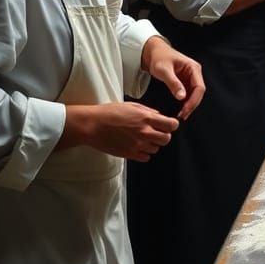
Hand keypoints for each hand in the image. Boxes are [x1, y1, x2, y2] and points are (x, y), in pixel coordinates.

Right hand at [61, 102, 178, 161]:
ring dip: (153, 144)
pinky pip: (146, 157)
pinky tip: (137, 146)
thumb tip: (160, 117)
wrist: (92, 125)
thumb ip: (148, 112)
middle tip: (156, 132)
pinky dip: (144, 153)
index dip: (172, 125)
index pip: (171, 125)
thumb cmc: (109, 113)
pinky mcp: (130, 154)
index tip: (168, 124)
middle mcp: (144, 132)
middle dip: (164, 135)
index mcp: (146, 118)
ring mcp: (137, 145)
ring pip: (156, 149)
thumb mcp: (131, 106)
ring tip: (142, 138)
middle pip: (167, 139)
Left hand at [142, 37, 204, 119]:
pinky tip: (180, 108)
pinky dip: (185, 102)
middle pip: (199, 92)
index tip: (186, 109)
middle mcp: (194, 73)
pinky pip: (189, 94)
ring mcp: (191, 78)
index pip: (199, 87)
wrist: (153, 52)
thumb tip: (182, 97)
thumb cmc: (159, 57)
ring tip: (182, 114)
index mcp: (193, 68)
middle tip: (183, 115)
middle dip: (192, 105)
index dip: (194, 100)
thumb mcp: (164, 70)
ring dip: (190, 105)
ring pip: (195, 94)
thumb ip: (173, 83)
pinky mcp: (185, 82)